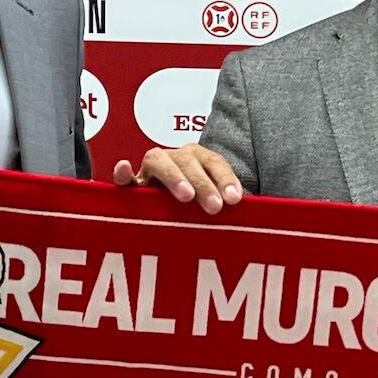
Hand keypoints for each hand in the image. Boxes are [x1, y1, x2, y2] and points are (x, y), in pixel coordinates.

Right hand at [111, 145, 244, 214]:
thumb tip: (255, 213)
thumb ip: (230, 206)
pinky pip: (124, 179)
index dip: (225, 177)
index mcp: (199, 160)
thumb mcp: (219, 207)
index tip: (234, 199)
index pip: (214, 162)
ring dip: (173, 176)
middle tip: (214, 207)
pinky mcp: (131, 187)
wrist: (173, 218)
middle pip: (187, 160)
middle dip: (203, 182)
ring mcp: (150, 171)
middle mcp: (175, 159)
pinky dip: (122, 173)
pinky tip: (124, 168)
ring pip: (158, 160)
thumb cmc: (201, 213)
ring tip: (186, 197)